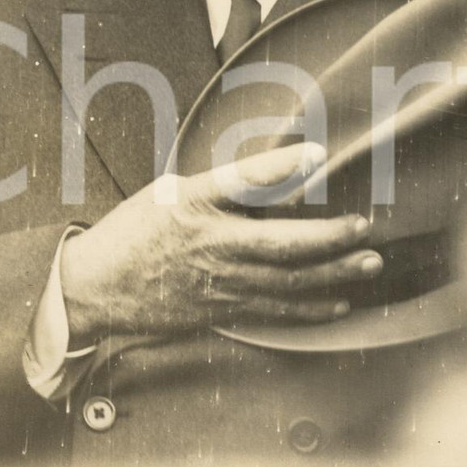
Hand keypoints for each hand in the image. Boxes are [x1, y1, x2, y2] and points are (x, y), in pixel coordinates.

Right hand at [60, 142, 380, 344]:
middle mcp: (213, 246)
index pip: (245, 181)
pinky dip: (309, 309)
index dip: (284, 166)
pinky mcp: (222, 311)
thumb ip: (230, 184)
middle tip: (366, 229)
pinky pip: (274, 312)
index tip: (320, 154)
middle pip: (282, 244)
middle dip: (330, 240)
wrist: (97, 286)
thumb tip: (285, 169)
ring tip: (369, 265)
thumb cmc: (136, 232)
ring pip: (287, 282)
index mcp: (197, 206)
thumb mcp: (175, 191)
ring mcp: (219, 284)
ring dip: (333, 275)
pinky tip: (337, 304)